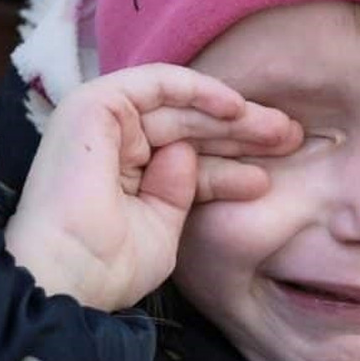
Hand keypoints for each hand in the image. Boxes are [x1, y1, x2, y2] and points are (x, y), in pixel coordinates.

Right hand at [4, 63, 301, 311]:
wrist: (68, 278)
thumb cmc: (108, 266)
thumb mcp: (164, 226)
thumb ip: (183, 189)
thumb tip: (195, 156)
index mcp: (122, 173)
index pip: (187, 157)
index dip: (230, 160)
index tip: (272, 170)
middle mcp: (111, 143)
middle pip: (189, 128)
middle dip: (241, 133)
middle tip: (291, 138)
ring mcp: (101, 121)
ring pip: (180, 107)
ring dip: (231, 116)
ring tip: (279, 129)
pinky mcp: (95, 104)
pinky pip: (157, 83)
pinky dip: (197, 90)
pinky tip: (236, 107)